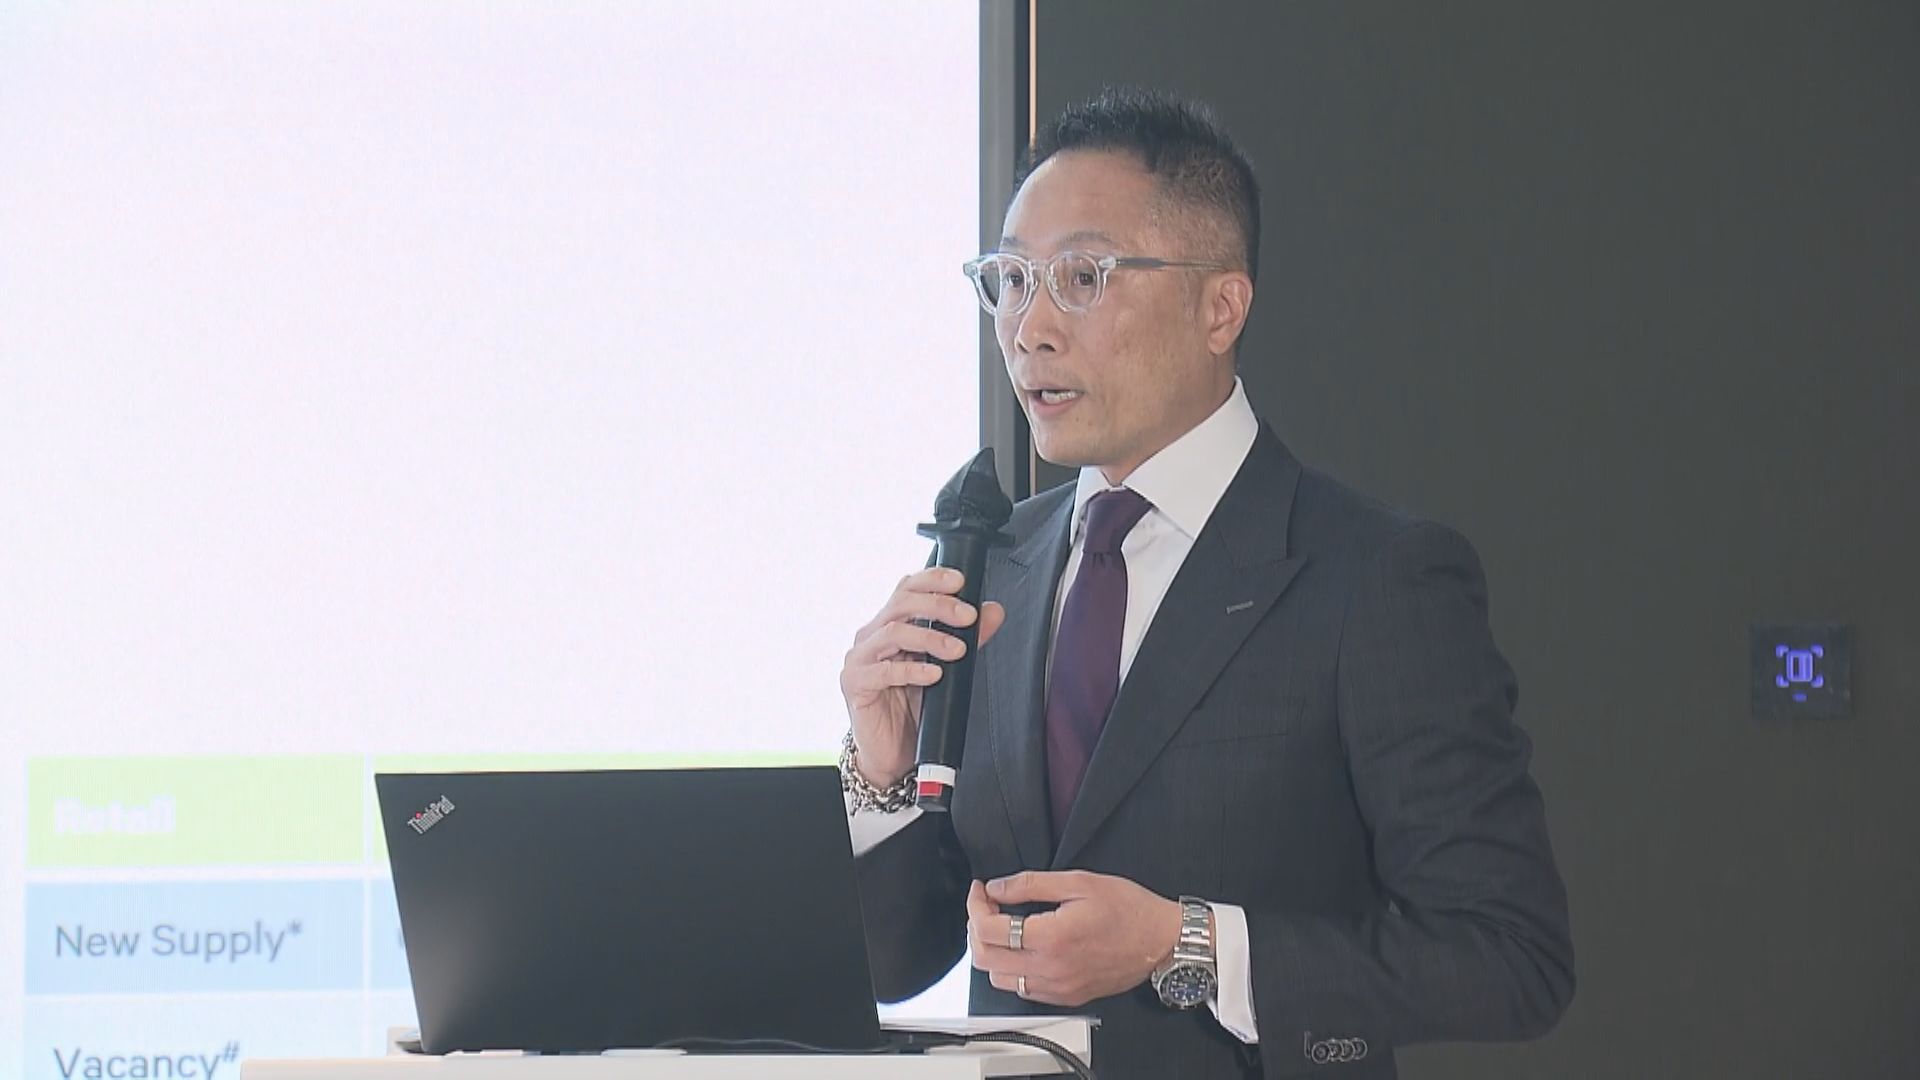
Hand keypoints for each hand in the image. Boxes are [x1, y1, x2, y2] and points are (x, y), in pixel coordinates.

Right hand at [840, 567, 1005, 784]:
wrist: (893, 752)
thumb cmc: (913, 707)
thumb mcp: (945, 669)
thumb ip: (967, 639)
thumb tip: (992, 612)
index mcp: (890, 624)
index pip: (907, 588)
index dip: (932, 579)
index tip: (960, 581)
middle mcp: (872, 635)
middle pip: (901, 604)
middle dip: (938, 606)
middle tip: (967, 617)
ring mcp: (860, 658)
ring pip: (893, 632)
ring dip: (930, 638)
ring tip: (957, 651)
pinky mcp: (855, 683)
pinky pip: (884, 671)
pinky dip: (912, 670)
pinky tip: (934, 674)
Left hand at [967, 871, 1182, 1007]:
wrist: (1161, 941)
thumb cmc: (1128, 909)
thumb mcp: (1079, 882)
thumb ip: (1031, 884)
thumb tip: (997, 887)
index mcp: (1052, 937)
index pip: (989, 928)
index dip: (976, 904)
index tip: (981, 890)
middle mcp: (1051, 968)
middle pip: (985, 958)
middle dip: (976, 928)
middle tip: (986, 906)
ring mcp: (1058, 987)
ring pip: (999, 979)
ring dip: (991, 951)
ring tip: (1002, 927)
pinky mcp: (1067, 996)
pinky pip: (1023, 990)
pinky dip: (1012, 969)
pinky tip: (1023, 947)